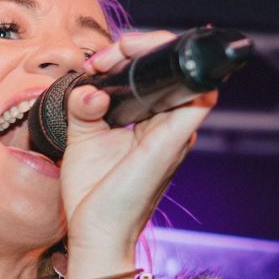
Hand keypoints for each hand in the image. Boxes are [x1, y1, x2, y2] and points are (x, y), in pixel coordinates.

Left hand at [55, 28, 216, 278]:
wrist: (95, 232)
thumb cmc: (94, 193)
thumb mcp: (83, 139)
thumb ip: (84, 107)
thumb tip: (89, 86)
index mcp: (152, 124)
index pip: (157, 76)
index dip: (132, 54)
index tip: (96, 61)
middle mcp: (170, 126)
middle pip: (173, 69)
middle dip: (139, 47)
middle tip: (102, 57)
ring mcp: (175, 134)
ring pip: (186, 75)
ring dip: (150, 52)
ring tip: (114, 55)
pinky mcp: (172, 142)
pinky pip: (195, 99)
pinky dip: (171, 73)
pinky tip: (131, 62)